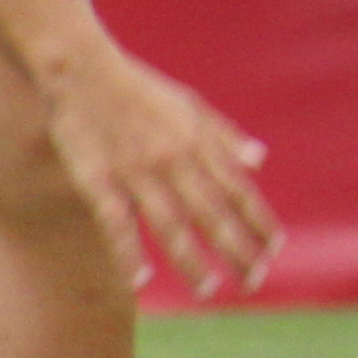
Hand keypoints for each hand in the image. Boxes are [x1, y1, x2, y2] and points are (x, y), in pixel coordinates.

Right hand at [36, 38, 278, 296]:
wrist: (81, 67)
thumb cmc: (138, 87)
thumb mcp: (189, 102)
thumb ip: (224, 134)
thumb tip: (261, 160)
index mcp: (197, 142)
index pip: (237, 189)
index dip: (258, 220)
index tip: (276, 248)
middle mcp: (174, 160)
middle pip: (212, 213)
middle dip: (237, 249)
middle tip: (255, 282)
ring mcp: (136, 172)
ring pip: (171, 225)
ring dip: (191, 260)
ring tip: (208, 290)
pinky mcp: (99, 179)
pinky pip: (117, 223)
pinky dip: (128, 252)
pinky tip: (139, 280)